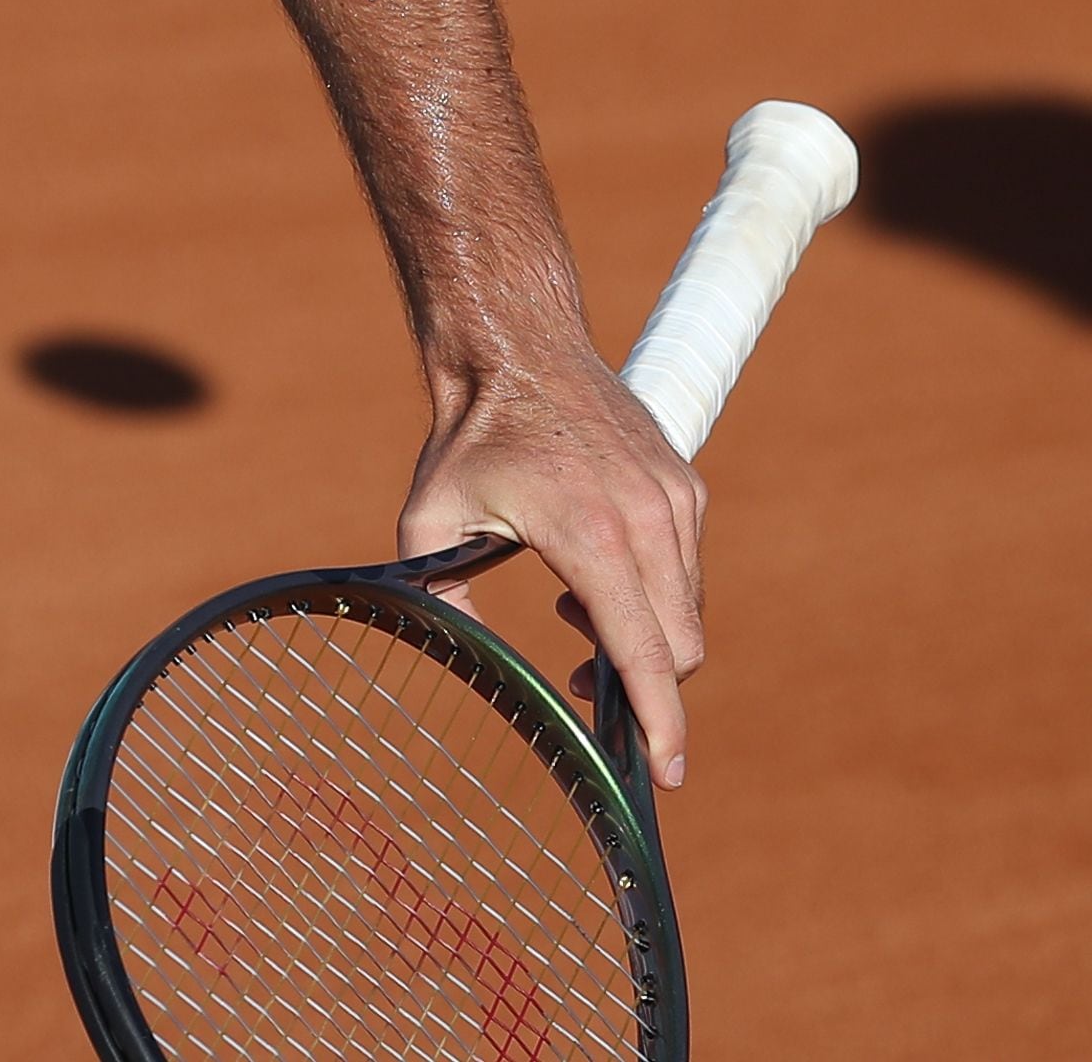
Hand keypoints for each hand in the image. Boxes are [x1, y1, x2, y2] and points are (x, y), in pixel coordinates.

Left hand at [400, 353, 708, 786]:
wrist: (517, 342)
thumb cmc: (469, 433)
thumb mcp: (431, 516)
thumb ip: (438, 592)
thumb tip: (458, 656)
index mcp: (591, 533)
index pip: (645, 652)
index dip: (660, 723)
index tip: (665, 775)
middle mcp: (649, 518)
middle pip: (679, 648)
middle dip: (645, 687)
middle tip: (581, 681)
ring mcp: (676, 500)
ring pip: (686, 611)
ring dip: (642, 634)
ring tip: (568, 605)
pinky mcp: (686, 486)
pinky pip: (686, 569)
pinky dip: (653, 592)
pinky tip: (591, 569)